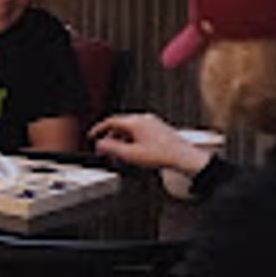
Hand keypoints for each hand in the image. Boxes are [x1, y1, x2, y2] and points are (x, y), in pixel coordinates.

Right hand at [89, 112, 208, 175]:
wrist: (183, 157)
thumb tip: (100, 144)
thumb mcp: (131, 155)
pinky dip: (132, 139)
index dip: (98, 129)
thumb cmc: (162, 155)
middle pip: (120, 124)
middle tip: (105, 149)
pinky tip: (133, 151)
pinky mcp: (159, 128)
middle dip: (110, 137)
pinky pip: (139, 130)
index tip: (92, 136)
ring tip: (119, 153)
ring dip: (121, 139)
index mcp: (135, 122)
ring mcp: (152, 122)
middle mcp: (144, 119)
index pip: (110, 121)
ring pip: (130, 128)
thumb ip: (112, 149)